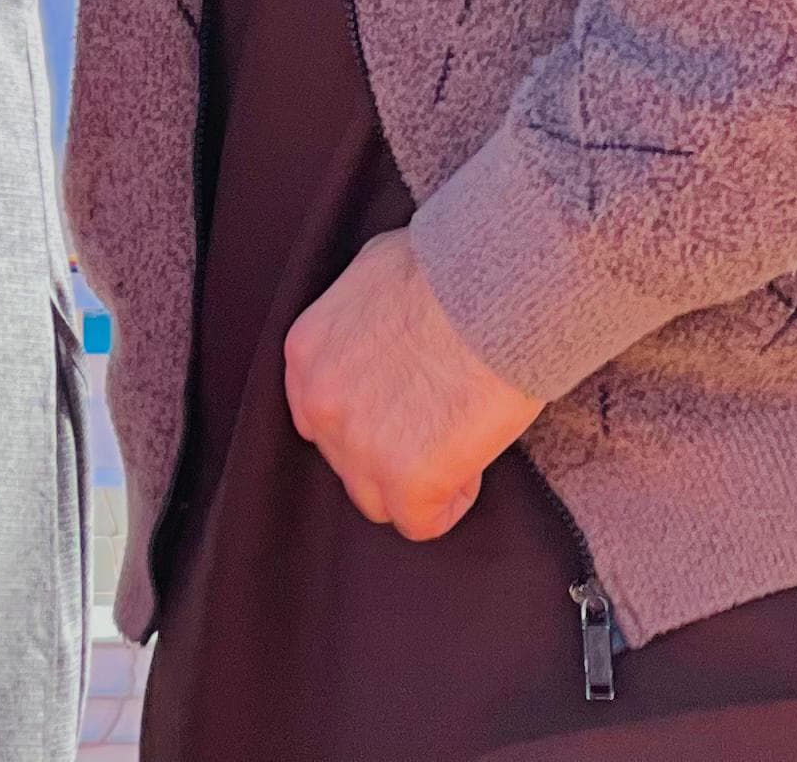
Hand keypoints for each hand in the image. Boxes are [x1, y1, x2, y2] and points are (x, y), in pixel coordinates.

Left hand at [283, 227, 543, 538]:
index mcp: (306, 354)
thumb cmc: (446, 273)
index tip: (408, 409)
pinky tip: (471, 465)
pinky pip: (421, 522)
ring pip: (380, 500)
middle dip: (392, 453)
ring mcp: (358, 446)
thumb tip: (382, 329)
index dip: (371, 419)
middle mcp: (320, 403)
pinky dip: (449, 503)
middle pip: (348, 463)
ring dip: (419, 482)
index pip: (322, 417)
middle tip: (438, 427)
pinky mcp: (406, 479)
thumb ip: (359, 322)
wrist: (489, 292)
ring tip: (458, 444)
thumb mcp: (371, 281)